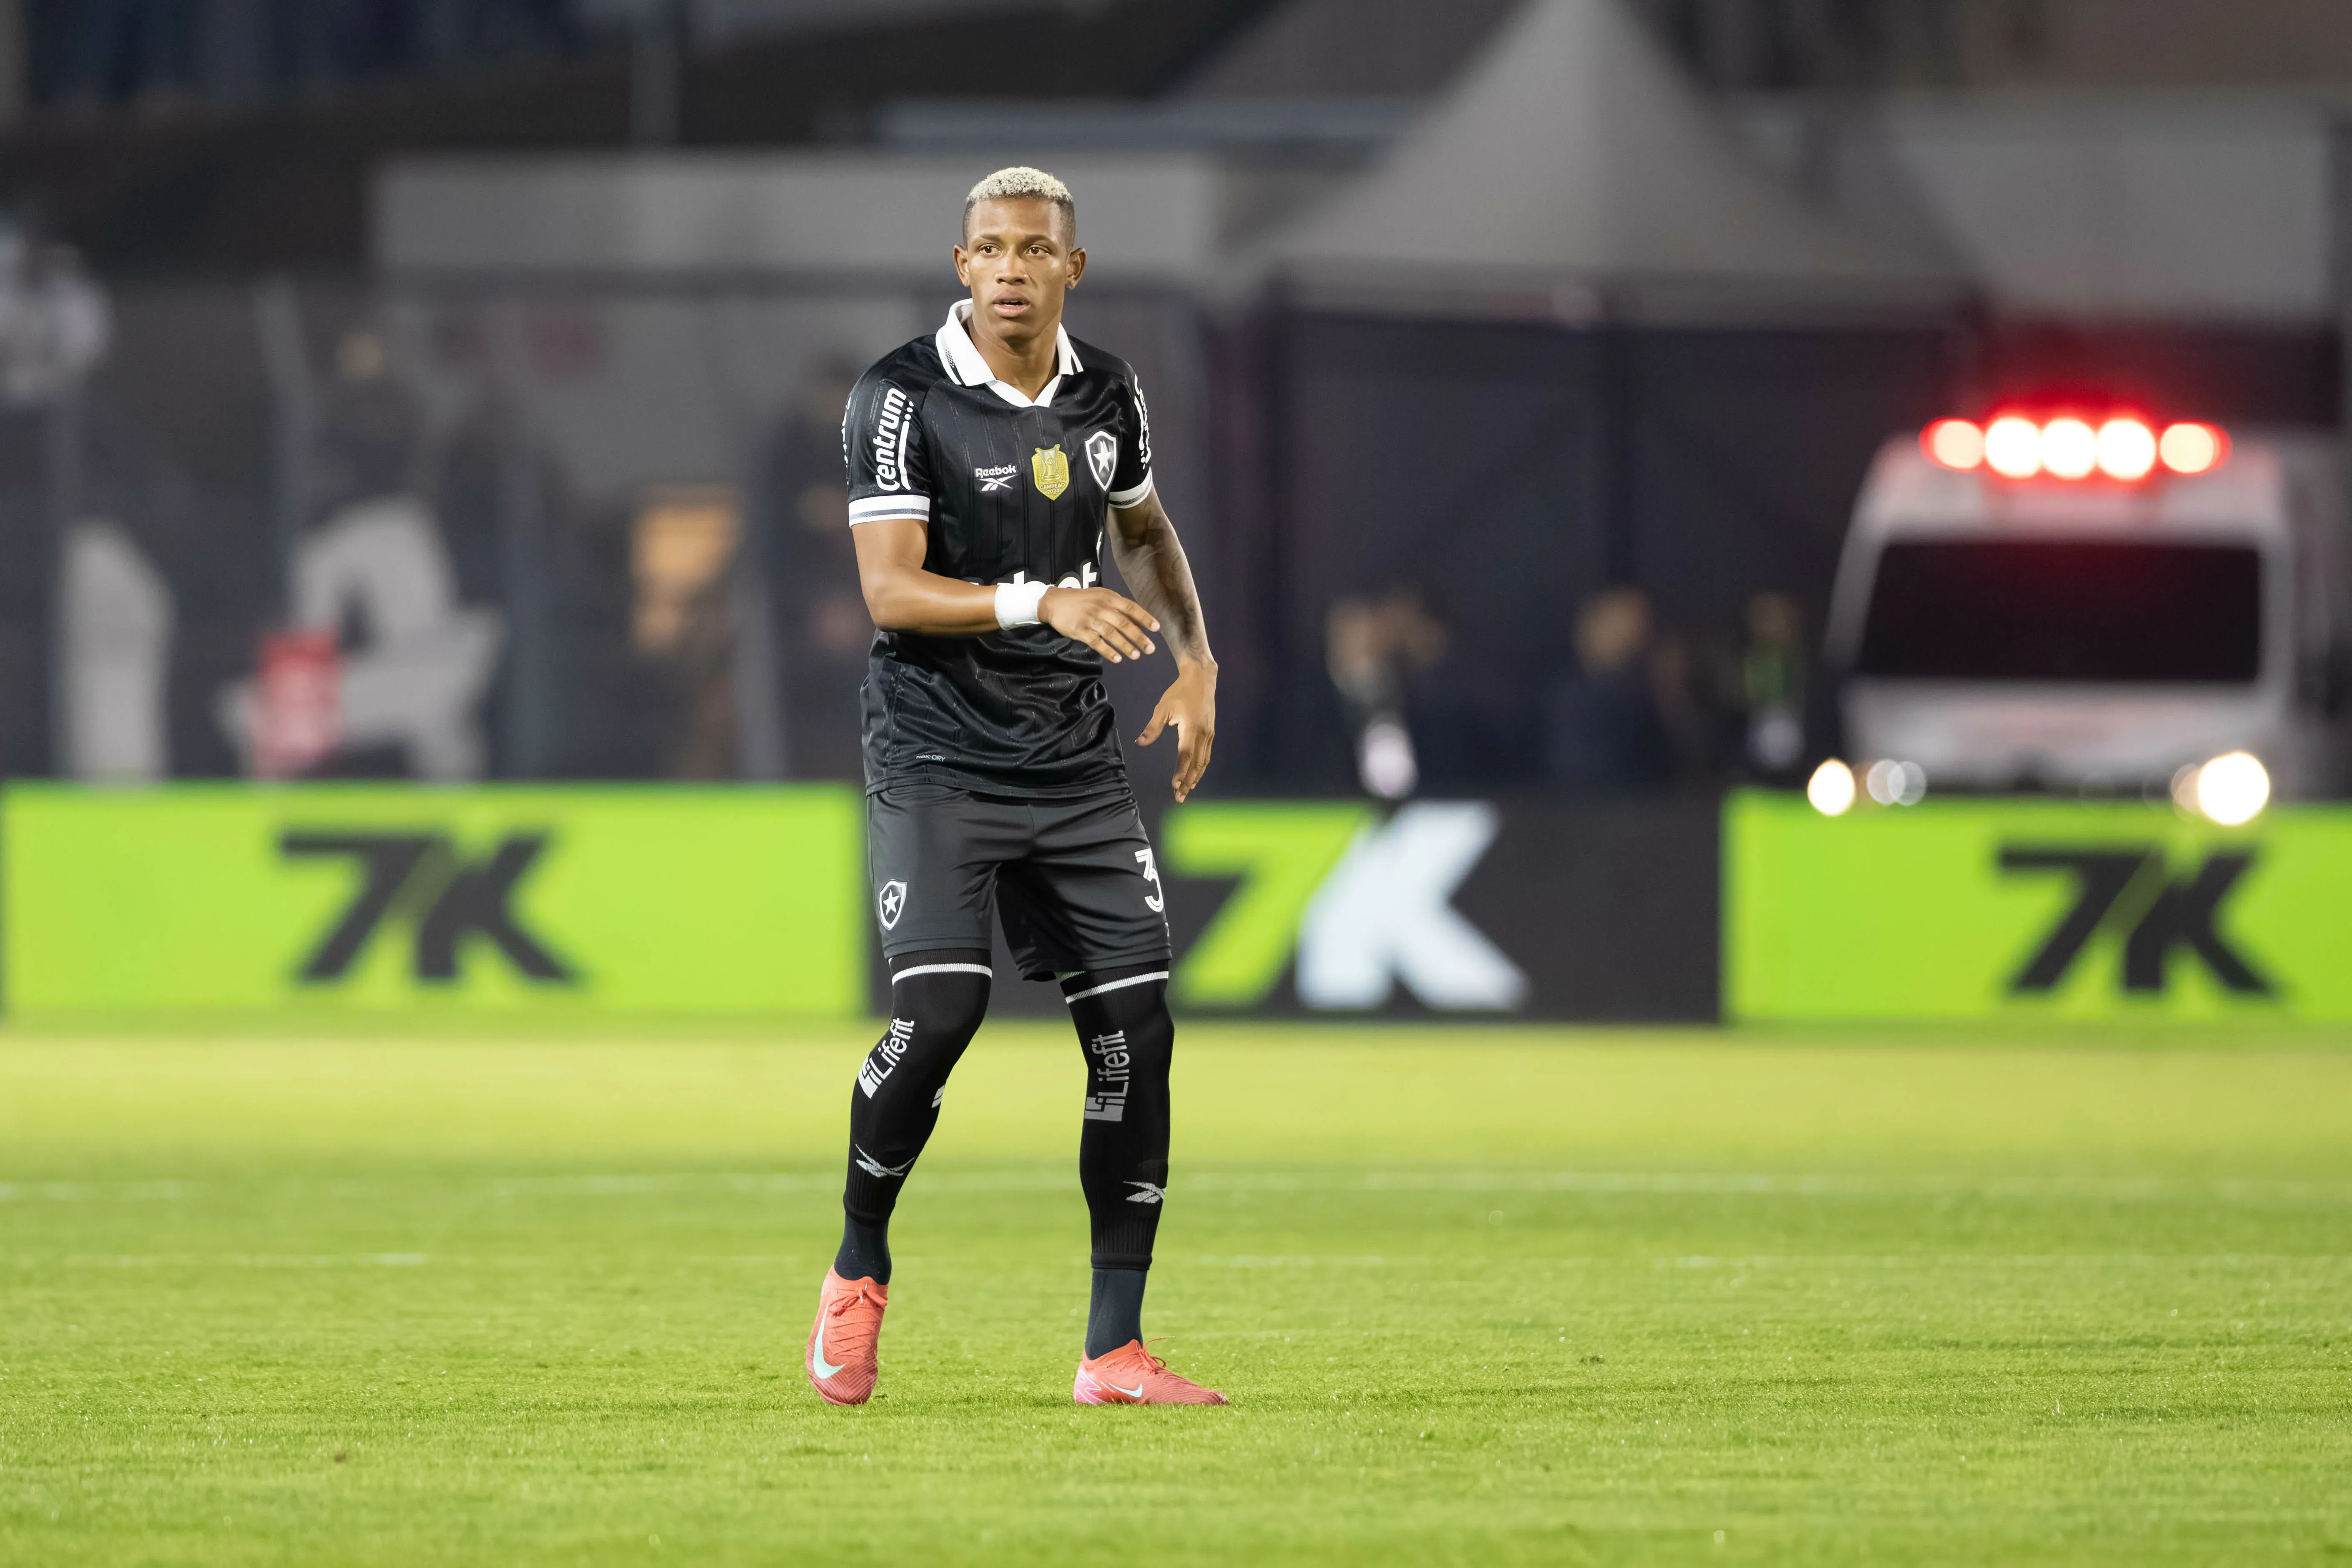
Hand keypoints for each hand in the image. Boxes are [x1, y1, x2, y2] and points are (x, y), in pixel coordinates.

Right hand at [1040, 587, 1157, 662]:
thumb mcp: (1102, 597)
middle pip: (1124, 624)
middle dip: (1139, 637)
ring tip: (1136, 656)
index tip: (1156, 628)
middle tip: (1150, 649)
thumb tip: (1140, 623)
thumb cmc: (1083, 600)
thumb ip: (1120, 608)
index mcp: (1109, 598)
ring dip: (1125, 646)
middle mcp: (1102, 608)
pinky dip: (1107, 651)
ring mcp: (1091, 620)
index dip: (1145, 618)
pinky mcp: (1080, 631)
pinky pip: (1097, 643)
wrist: (1055, 602)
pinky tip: (1117, 659)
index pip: (1131, 608)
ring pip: (1112, 634)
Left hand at [1138, 661, 1216, 801]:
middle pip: (1196, 763)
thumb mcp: (1162, 707)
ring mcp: (1209, 734)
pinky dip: (1200, 768)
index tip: (1175, 785)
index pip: (1186, 755)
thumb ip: (1152, 727)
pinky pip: (1206, 755)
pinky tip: (1194, 775)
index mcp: (1191, 727)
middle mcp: (1203, 733)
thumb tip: (1140, 743)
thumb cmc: (1179, 692)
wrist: (1202, 678)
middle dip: (1188, 782)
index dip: (1181, 771)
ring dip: (1195, 777)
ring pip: (1203, 761)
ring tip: (1186, 791)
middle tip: (1179, 797)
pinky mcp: (1211, 733)